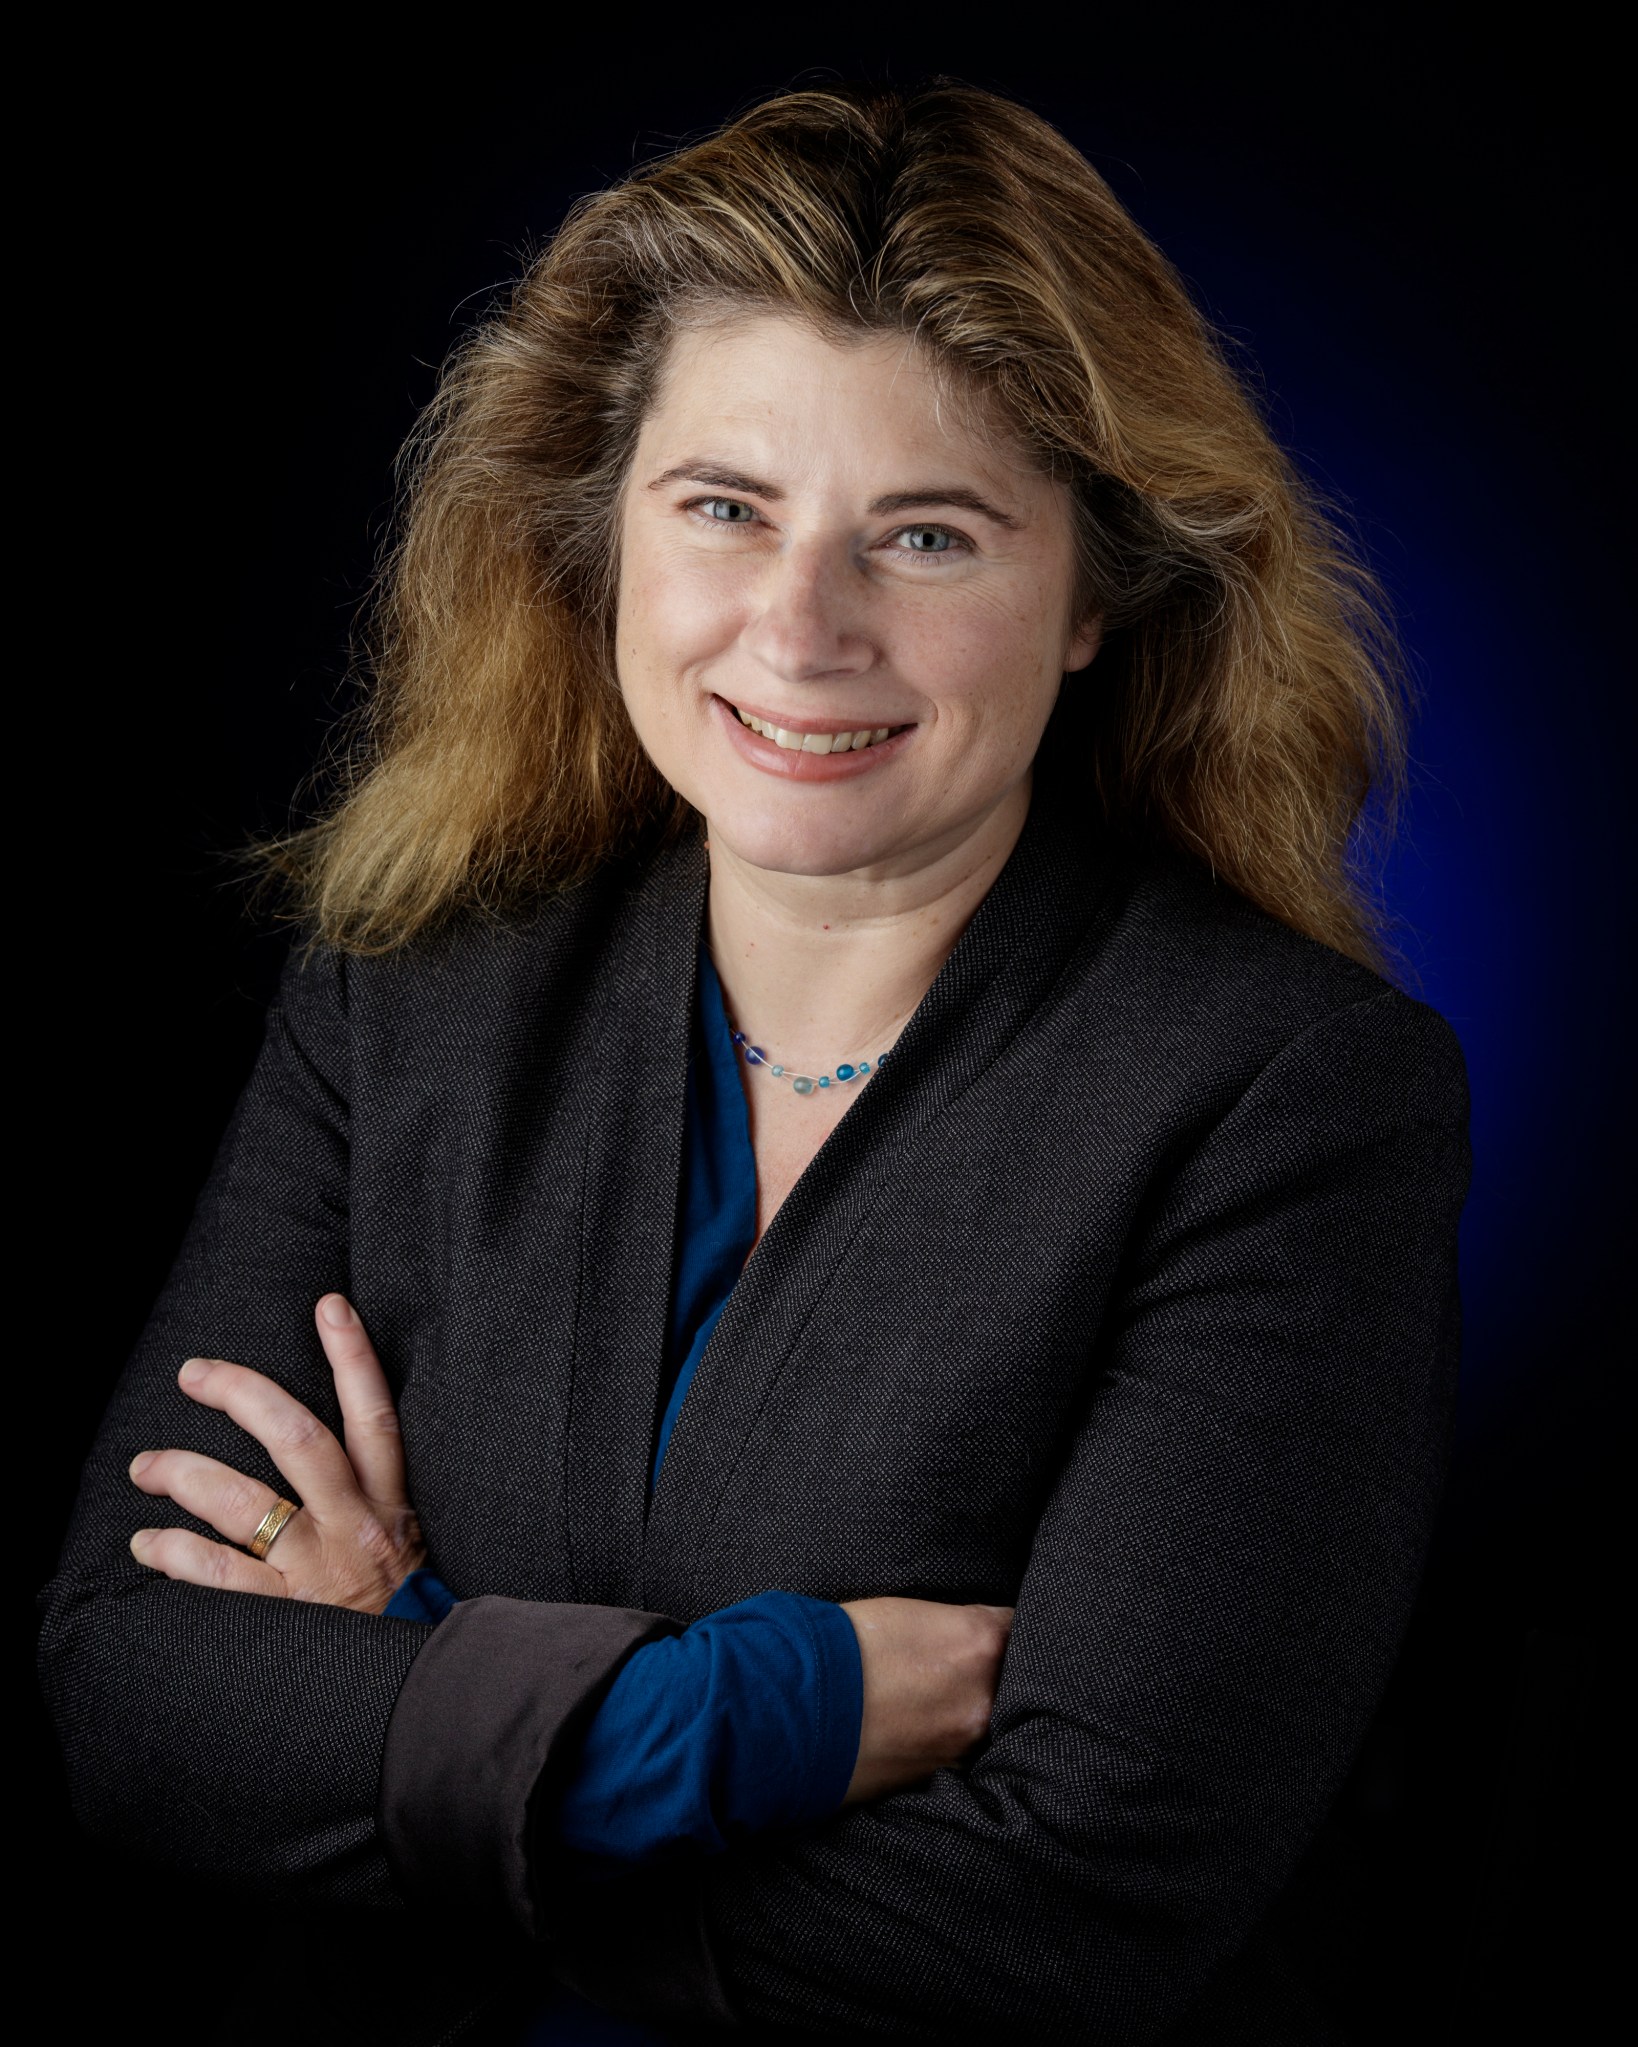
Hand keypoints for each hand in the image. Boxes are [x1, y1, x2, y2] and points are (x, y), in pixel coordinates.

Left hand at [127, 1294, 425, 1614]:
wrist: (421, 1690)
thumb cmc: (403, 1609)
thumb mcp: (405, 1540)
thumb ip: (372, 1495)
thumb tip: (321, 1444)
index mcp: (387, 1501)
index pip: (375, 1414)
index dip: (353, 1357)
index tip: (329, 1306)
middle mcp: (353, 1525)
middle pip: (298, 1440)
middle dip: (241, 1396)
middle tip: (193, 1375)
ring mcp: (317, 1569)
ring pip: (245, 1503)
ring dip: (185, 1475)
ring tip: (145, 1467)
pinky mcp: (287, 1615)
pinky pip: (221, 1575)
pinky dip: (177, 1554)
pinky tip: (147, 1545)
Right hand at [838, 1596, 1013, 1803]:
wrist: (796, 1711)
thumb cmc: (843, 1647)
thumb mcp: (906, 1612)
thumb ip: (956, 1624)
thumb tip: (974, 1634)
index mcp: (979, 1641)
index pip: (1021, 1628)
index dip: (1009, 1629)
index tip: (999, 1633)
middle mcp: (984, 1695)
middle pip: (1015, 1679)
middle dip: (997, 1672)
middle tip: (966, 1666)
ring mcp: (966, 1742)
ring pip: (991, 1720)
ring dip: (973, 1710)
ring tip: (935, 1700)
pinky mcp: (942, 1775)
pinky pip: (962, 1751)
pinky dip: (950, 1739)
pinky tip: (921, 1728)